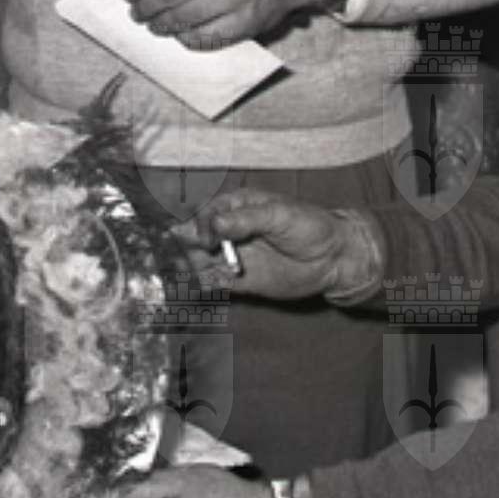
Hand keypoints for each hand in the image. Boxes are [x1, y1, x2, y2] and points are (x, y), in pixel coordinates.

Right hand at [178, 189, 376, 301]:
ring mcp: (234, 257)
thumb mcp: (279, 215)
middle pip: (197, 239)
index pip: (206, 214)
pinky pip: (215, 284)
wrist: (333, 258)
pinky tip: (193, 289)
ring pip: (201, 262)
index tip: (200, 239)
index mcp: (237, 208)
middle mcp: (230, 231)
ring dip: (186, 269)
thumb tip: (215, 224)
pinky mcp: (241, 282)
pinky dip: (202, 286)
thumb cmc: (309, 225)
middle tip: (165, 260)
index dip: (197, 226)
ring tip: (172, 277)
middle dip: (181, 248)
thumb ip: (246, 219)